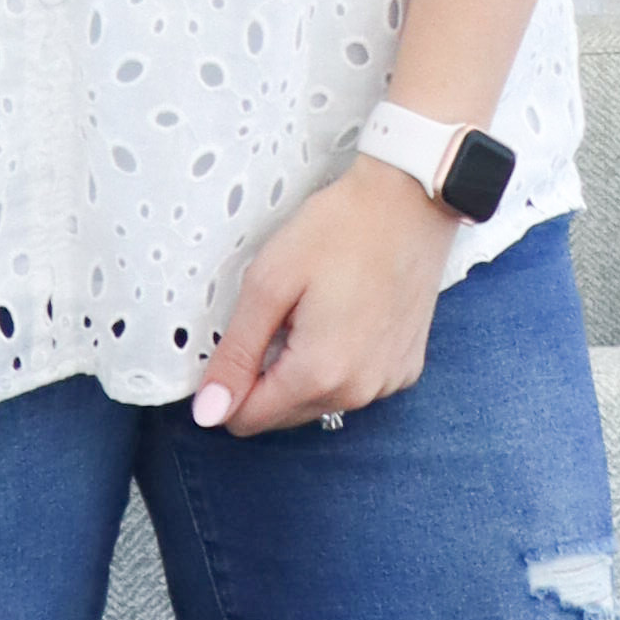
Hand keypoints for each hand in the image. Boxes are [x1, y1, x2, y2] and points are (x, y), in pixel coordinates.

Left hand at [189, 165, 448, 438]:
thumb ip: (236, 354)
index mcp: (319, 374)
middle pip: (282, 414)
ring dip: (302, 370)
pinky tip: (345, 317)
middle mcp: (358, 393)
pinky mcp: (405, 369)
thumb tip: (208, 413)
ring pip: (317, 403)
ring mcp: (387, 383)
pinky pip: (353, 386)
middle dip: (266, 375)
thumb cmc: (339, 230)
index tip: (239, 338)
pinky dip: (338, 362)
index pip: (247, 419)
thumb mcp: (269, 283)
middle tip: (280, 315)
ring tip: (315, 311)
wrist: (411, 201)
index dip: (228, 384)